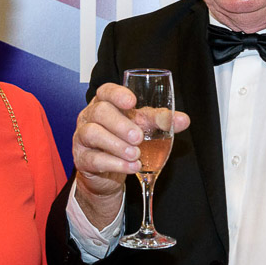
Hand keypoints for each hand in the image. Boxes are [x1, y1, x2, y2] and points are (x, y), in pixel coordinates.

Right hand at [70, 83, 190, 227]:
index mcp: (105, 103)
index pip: (106, 91)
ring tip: (136, 154)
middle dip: (120, 124)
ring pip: (93, 134)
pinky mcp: (82, 160)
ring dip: (117, 145)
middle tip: (138, 137)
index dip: (117, 94)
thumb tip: (184, 119)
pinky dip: (115, 164)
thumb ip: (160, 121)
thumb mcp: (142, 128)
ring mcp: (82, 138)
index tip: (132, 102)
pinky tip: (132, 166)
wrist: (107, 173)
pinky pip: (94, 159)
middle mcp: (90, 117)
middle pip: (99, 111)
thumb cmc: (123, 142)